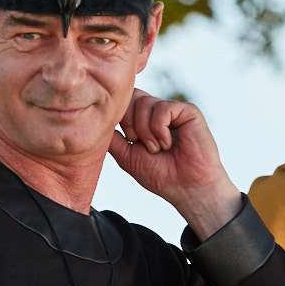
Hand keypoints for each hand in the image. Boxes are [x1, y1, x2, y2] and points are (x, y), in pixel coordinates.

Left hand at [110, 89, 241, 237]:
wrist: (186, 188)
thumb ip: (112, 138)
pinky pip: (162, 108)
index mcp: (144, 120)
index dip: (120, 118)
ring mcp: (173, 110)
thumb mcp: (126, 156)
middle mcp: (158, 112)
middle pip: (132, 97)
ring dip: (146, 131)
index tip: (130, 141)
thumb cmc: (160, 175)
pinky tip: (168, 144)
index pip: (124, 101)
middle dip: (130, 124)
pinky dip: (159, 130)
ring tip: (158, 149)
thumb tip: (97, 121)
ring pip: (145, 103)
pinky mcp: (188, 111)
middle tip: (142, 145)